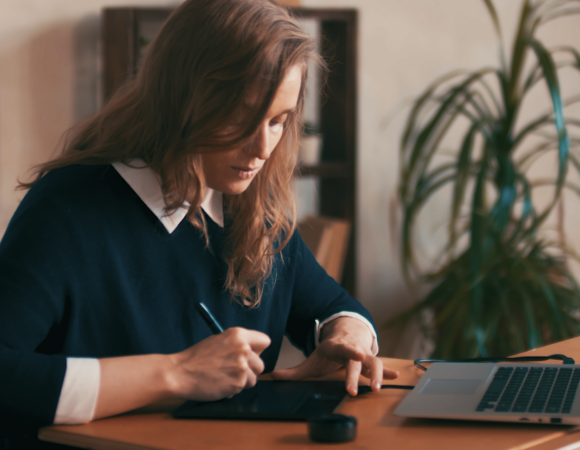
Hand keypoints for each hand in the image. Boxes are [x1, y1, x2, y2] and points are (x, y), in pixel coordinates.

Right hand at [167, 327, 270, 400]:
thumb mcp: (219, 340)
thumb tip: (254, 351)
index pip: (265, 341)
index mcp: (239, 334)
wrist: (180, 373)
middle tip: (232, 370)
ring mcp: (242, 366)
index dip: (257, 350)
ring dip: (242, 381)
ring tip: (224, 376)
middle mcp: (243, 349)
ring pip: (254, 378)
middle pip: (261, 364)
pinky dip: (233, 389)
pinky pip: (242, 388)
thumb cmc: (197, 357)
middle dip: (250, 369)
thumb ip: (238, 344)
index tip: (250, 355)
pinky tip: (219, 383)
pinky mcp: (238, 383)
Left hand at [271, 317, 397, 395]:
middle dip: (356, 374)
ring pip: (374, 363)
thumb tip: (273, 376)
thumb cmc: (330, 351)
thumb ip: (295, 371)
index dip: (350, 351)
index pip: (343, 348)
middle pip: (356, 362)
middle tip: (356, 389)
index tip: (358, 355)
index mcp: (337, 346)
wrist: (347, 333)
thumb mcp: (313, 359)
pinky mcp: (372, 360)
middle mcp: (353, 349)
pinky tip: (395, 377)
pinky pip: (382, 366)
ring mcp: (364, 354)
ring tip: (377, 387)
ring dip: (377, 374)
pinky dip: (388, 372)